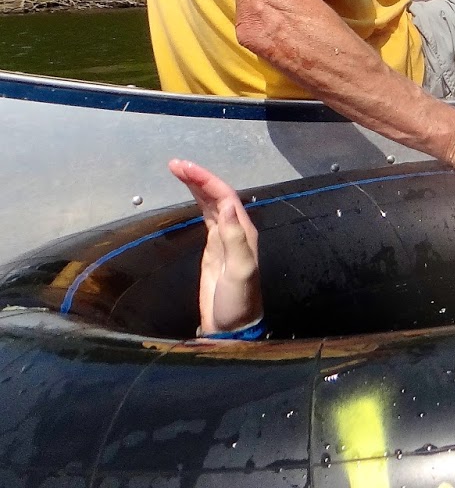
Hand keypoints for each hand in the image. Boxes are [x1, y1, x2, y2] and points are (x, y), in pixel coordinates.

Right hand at [168, 159, 261, 334]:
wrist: (232, 326)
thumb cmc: (238, 300)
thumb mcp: (240, 270)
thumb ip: (236, 238)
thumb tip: (228, 205)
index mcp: (243, 231)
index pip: (224, 196)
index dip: (205, 180)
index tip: (184, 168)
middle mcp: (236, 230)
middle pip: (216, 195)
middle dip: (198, 178)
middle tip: (174, 164)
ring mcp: (224, 239)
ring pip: (210, 203)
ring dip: (196, 186)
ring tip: (177, 170)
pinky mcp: (213, 249)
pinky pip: (206, 217)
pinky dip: (197, 202)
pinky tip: (190, 193)